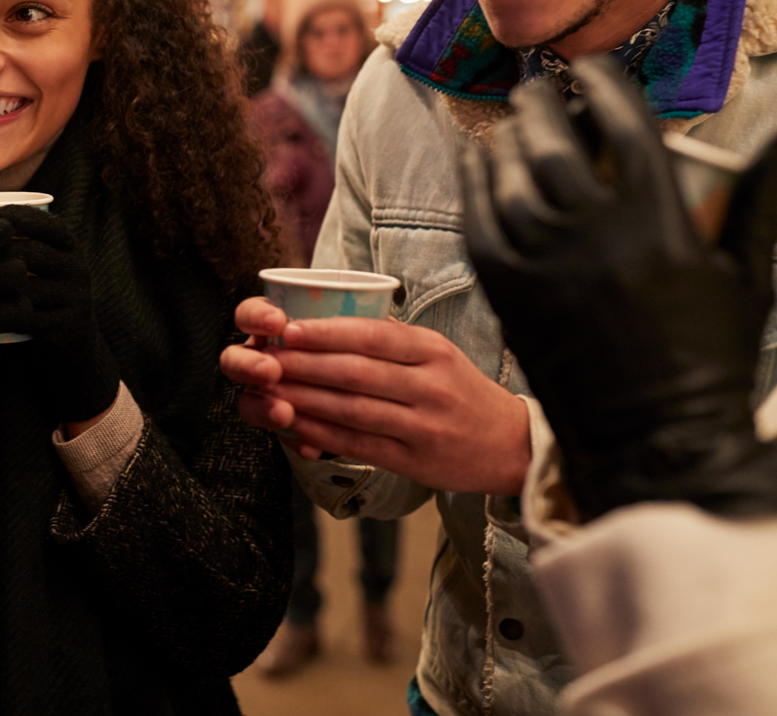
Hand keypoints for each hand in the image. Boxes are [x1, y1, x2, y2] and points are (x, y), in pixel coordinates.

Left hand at [0, 205, 118, 426]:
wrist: (74, 338)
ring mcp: (73, 299)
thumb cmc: (43, 291)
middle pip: (30, 253)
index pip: (49, 224)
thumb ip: (16, 239)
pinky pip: (21, 317)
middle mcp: (77, 269)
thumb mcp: (42, 261)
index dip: (19, 217)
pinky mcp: (62, 327)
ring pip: (23, 285)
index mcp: (71, 248)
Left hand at [221, 296, 531, 495]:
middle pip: (355, 372)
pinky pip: (358, 444)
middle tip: (267, 359)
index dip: (326, 333)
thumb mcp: (438, 353)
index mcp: (433, 351)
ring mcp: (422, 426)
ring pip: (351, 410)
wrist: (509, 445)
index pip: (373, 336)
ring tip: (270, 390)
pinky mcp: (413, 460)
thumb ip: (392, 338)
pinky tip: (295, 424)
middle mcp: (429, 387)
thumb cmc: (461, 391)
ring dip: (304, 399)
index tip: (288, 329)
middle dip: (304, 365)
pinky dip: (321, 434)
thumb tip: (333, 316)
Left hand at [461, 55, 776, 519]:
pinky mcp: (507, 292)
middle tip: (538, 89)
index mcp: (658, 224)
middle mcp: (593, 236)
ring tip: (510, 125)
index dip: (605, 86)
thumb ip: (761, 197)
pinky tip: (472, 160)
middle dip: (544, 106)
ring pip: (510, 179)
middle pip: (554, 145)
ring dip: (505, 141)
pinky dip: (471, 183)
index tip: (594, 70)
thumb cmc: (710, 359)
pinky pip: (478, 221)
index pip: (625, 127)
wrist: (656, 439)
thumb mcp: (746, 276)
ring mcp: (543, 264)